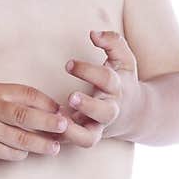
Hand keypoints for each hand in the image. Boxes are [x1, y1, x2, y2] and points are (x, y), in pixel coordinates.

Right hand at [0, 82, 68, 160]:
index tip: (61, 110)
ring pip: (20, 139)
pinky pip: (9, 152)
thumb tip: (51, 109)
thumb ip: (16, 99)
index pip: (28, 94)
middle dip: (48, 122)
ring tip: (54, 148)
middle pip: (25, 116)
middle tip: (65, 126)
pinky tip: (28, 151)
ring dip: (40, 144)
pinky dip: (21, 153)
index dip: (47, 103)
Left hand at [57, 30, 141, 147]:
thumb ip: (112, 42)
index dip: (88, 71)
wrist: (134, 115)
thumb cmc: (123, 81)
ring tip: (57, 120)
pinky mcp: (86, 138)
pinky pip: (73, 144)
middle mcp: (110, 110)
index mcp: (117, 89)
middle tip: (71, 97)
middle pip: (104, 112)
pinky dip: (60, 139)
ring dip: (73, 132)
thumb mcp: (124, 59)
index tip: (68, 63)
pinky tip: (43, 128)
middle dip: (89, 106)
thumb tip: (94, 33)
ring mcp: (98, 127)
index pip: (106, 79)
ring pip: (89, 138)